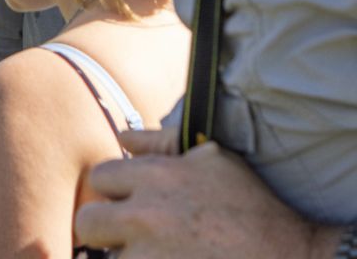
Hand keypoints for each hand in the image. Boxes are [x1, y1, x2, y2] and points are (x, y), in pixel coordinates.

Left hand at [75, 132, 326, 257]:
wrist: (293, 258)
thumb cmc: (252, 208)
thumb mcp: (213, 161)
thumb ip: (162, 143)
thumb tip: (123, 136)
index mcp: (156, 176)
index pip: (100, 178)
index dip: (115, 194)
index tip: (134, 206)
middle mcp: (146, 214)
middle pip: (87, 223)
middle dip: (106, 232)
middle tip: (133, 239)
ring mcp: (150, 255)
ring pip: (110, 258)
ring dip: (128, 257)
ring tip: (162, 254)